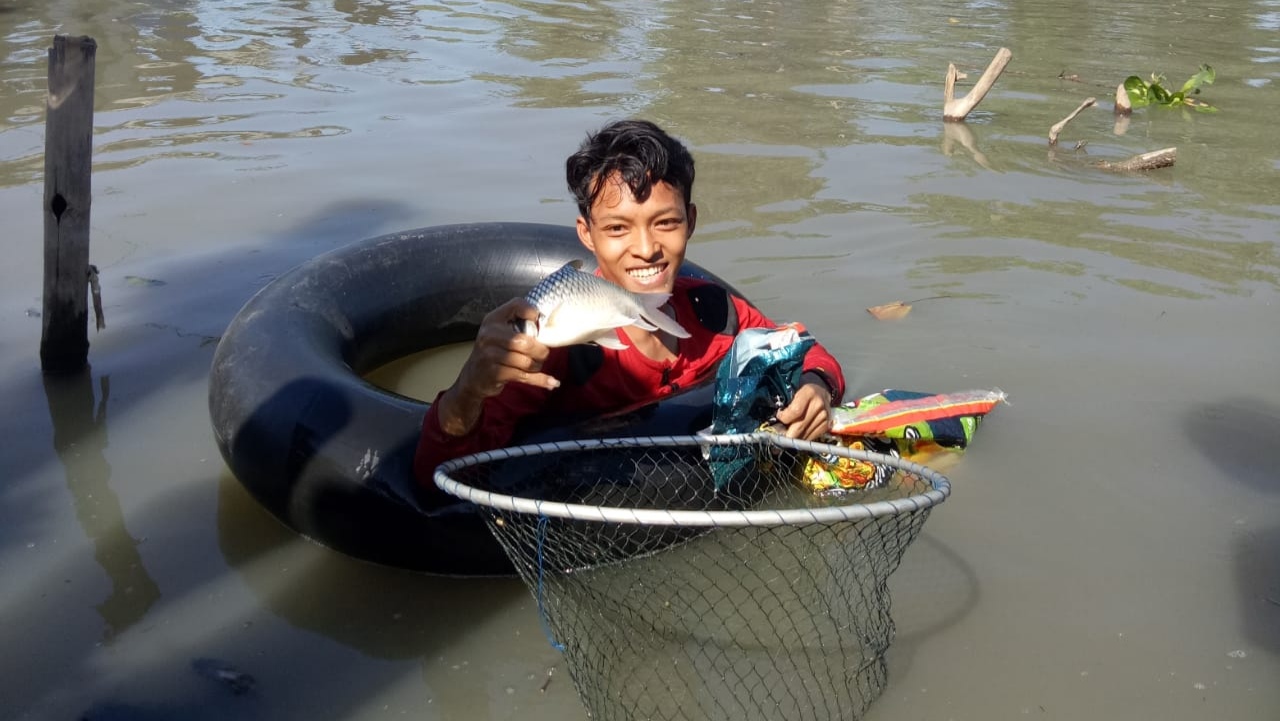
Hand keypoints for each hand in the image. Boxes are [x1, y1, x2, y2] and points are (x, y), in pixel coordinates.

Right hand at [436, 298, 559, 435]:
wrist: (473, 376)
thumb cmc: (493, 351)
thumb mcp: (499, 332)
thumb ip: (518, 323)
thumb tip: (547, 324)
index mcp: (493, 320)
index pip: (516, 305)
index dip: (532, 312)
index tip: (539, 322)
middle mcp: (489, 334)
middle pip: (526, 342)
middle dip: (540, 351)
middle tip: (542, 354)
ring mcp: (489, 355)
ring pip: (526, 361)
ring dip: (537, 366)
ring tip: (536, 365)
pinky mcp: (494, 373)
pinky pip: (524, 376)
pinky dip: (540, 380)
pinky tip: (552, 382)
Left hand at [774, 380, 832, 440]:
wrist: (821, 392)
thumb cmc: (801, 391)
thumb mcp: (793, 391)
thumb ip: (785, 403)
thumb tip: (775, 422)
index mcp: (809, 392)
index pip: (795, 411)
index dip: (784, 418)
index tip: (778, 417)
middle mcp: (819, 405)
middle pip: (799, 427)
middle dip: (786, 433)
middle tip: (778, 431)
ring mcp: (825, 417)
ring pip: (804, 436)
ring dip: (793, 437)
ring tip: (787, 431)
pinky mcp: (827, 426)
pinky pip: (810, 438)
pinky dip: (801, 437)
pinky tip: (797, 432)